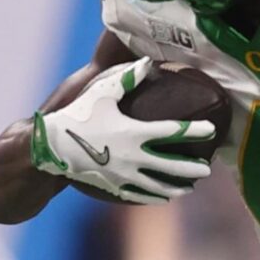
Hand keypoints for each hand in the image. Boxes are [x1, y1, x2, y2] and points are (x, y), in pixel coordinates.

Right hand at [30, 57, 213, 204]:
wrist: (48, 148)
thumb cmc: (76, 116)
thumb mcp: (102, 93)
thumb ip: (127, 78)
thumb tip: (148, 62)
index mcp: (134, 132)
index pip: (173, 131)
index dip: (195, 130)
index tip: (212, 131)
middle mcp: (133, 157)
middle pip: (172, 166)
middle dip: (192, 168)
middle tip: (207, 170)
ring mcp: (123, 175)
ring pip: (157, 186)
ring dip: (176, 187)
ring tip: (190, 188)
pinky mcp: (112, 187)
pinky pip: (137, 194)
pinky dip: (153, 196)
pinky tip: (163, 197)